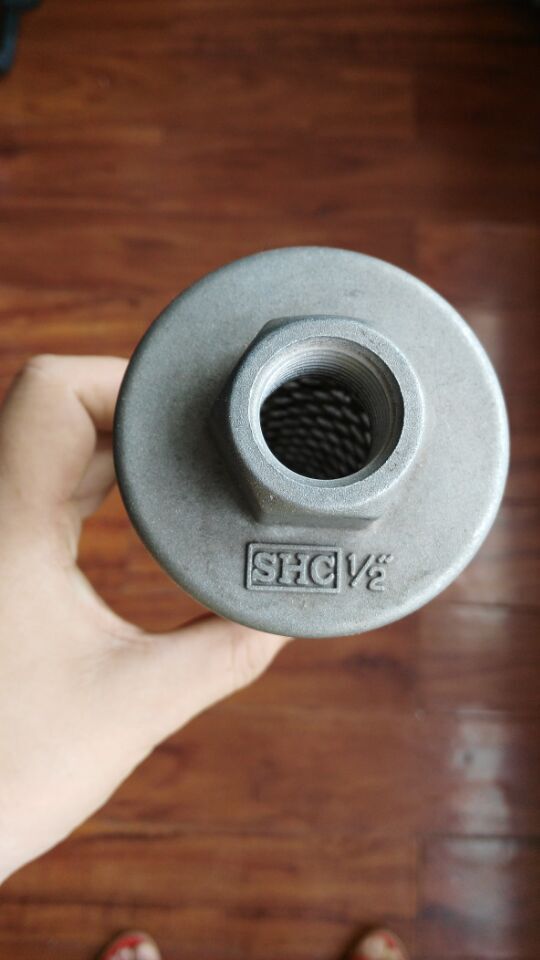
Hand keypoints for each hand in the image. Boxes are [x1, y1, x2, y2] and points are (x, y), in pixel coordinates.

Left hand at [0, 356, 288, 882]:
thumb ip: (225, 652)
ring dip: (116, 444)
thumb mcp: (135, 705)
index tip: (192, 412)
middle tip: (210, 438)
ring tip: (184, 467)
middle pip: (56, 406)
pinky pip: (43, 486)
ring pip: (47, 444)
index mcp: (9, 525)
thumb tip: (286, 614)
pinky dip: (93, 479)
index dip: (126, 379)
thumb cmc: (3, 772)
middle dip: (140, 411)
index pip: (53, 391)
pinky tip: (138, 504)